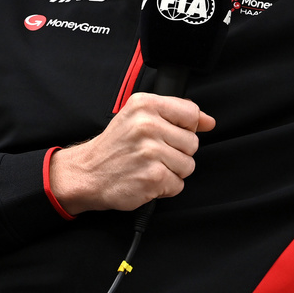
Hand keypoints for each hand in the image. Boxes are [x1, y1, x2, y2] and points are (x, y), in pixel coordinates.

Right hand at [48, 92, 215, 214]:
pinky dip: (165, 188)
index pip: (191, 112)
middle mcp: (148, 126)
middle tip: (153, 153)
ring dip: (172, 171)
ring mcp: (151, 152)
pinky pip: (178, 185)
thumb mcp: (137, 116)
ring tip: (149, 166)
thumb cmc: (114, 147)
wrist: (86, 174)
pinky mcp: (152, 177)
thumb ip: (175, 113)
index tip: (174, 135)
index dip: (187, 127)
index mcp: (145, 105)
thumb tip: (208, 121)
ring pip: (188, 165)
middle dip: (177, 152)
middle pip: (193, 142)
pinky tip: (146, 179)